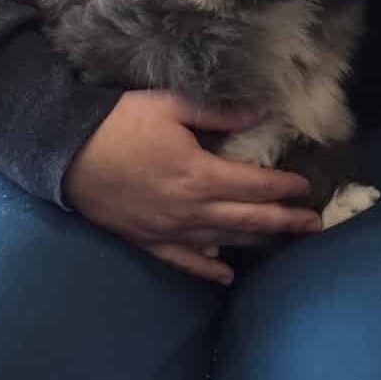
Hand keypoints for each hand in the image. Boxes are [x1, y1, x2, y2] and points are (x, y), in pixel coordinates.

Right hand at [63, 91, 321, 283]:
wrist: (67, 152)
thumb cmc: (120, 122)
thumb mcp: (169, 106)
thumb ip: (217, 113)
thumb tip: (259, 113)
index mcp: (200, 175)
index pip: (255, 185)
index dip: (284, 187)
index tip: (306, 188)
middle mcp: (191, 210)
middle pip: (248, 218)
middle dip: (284, 221)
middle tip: (313, 225)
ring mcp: (170, 231)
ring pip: (223, 240)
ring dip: (255, 241)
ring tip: (282, 241)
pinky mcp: (148, 240)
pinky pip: (184, 261)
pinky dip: (208, 269)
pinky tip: (224, 273)